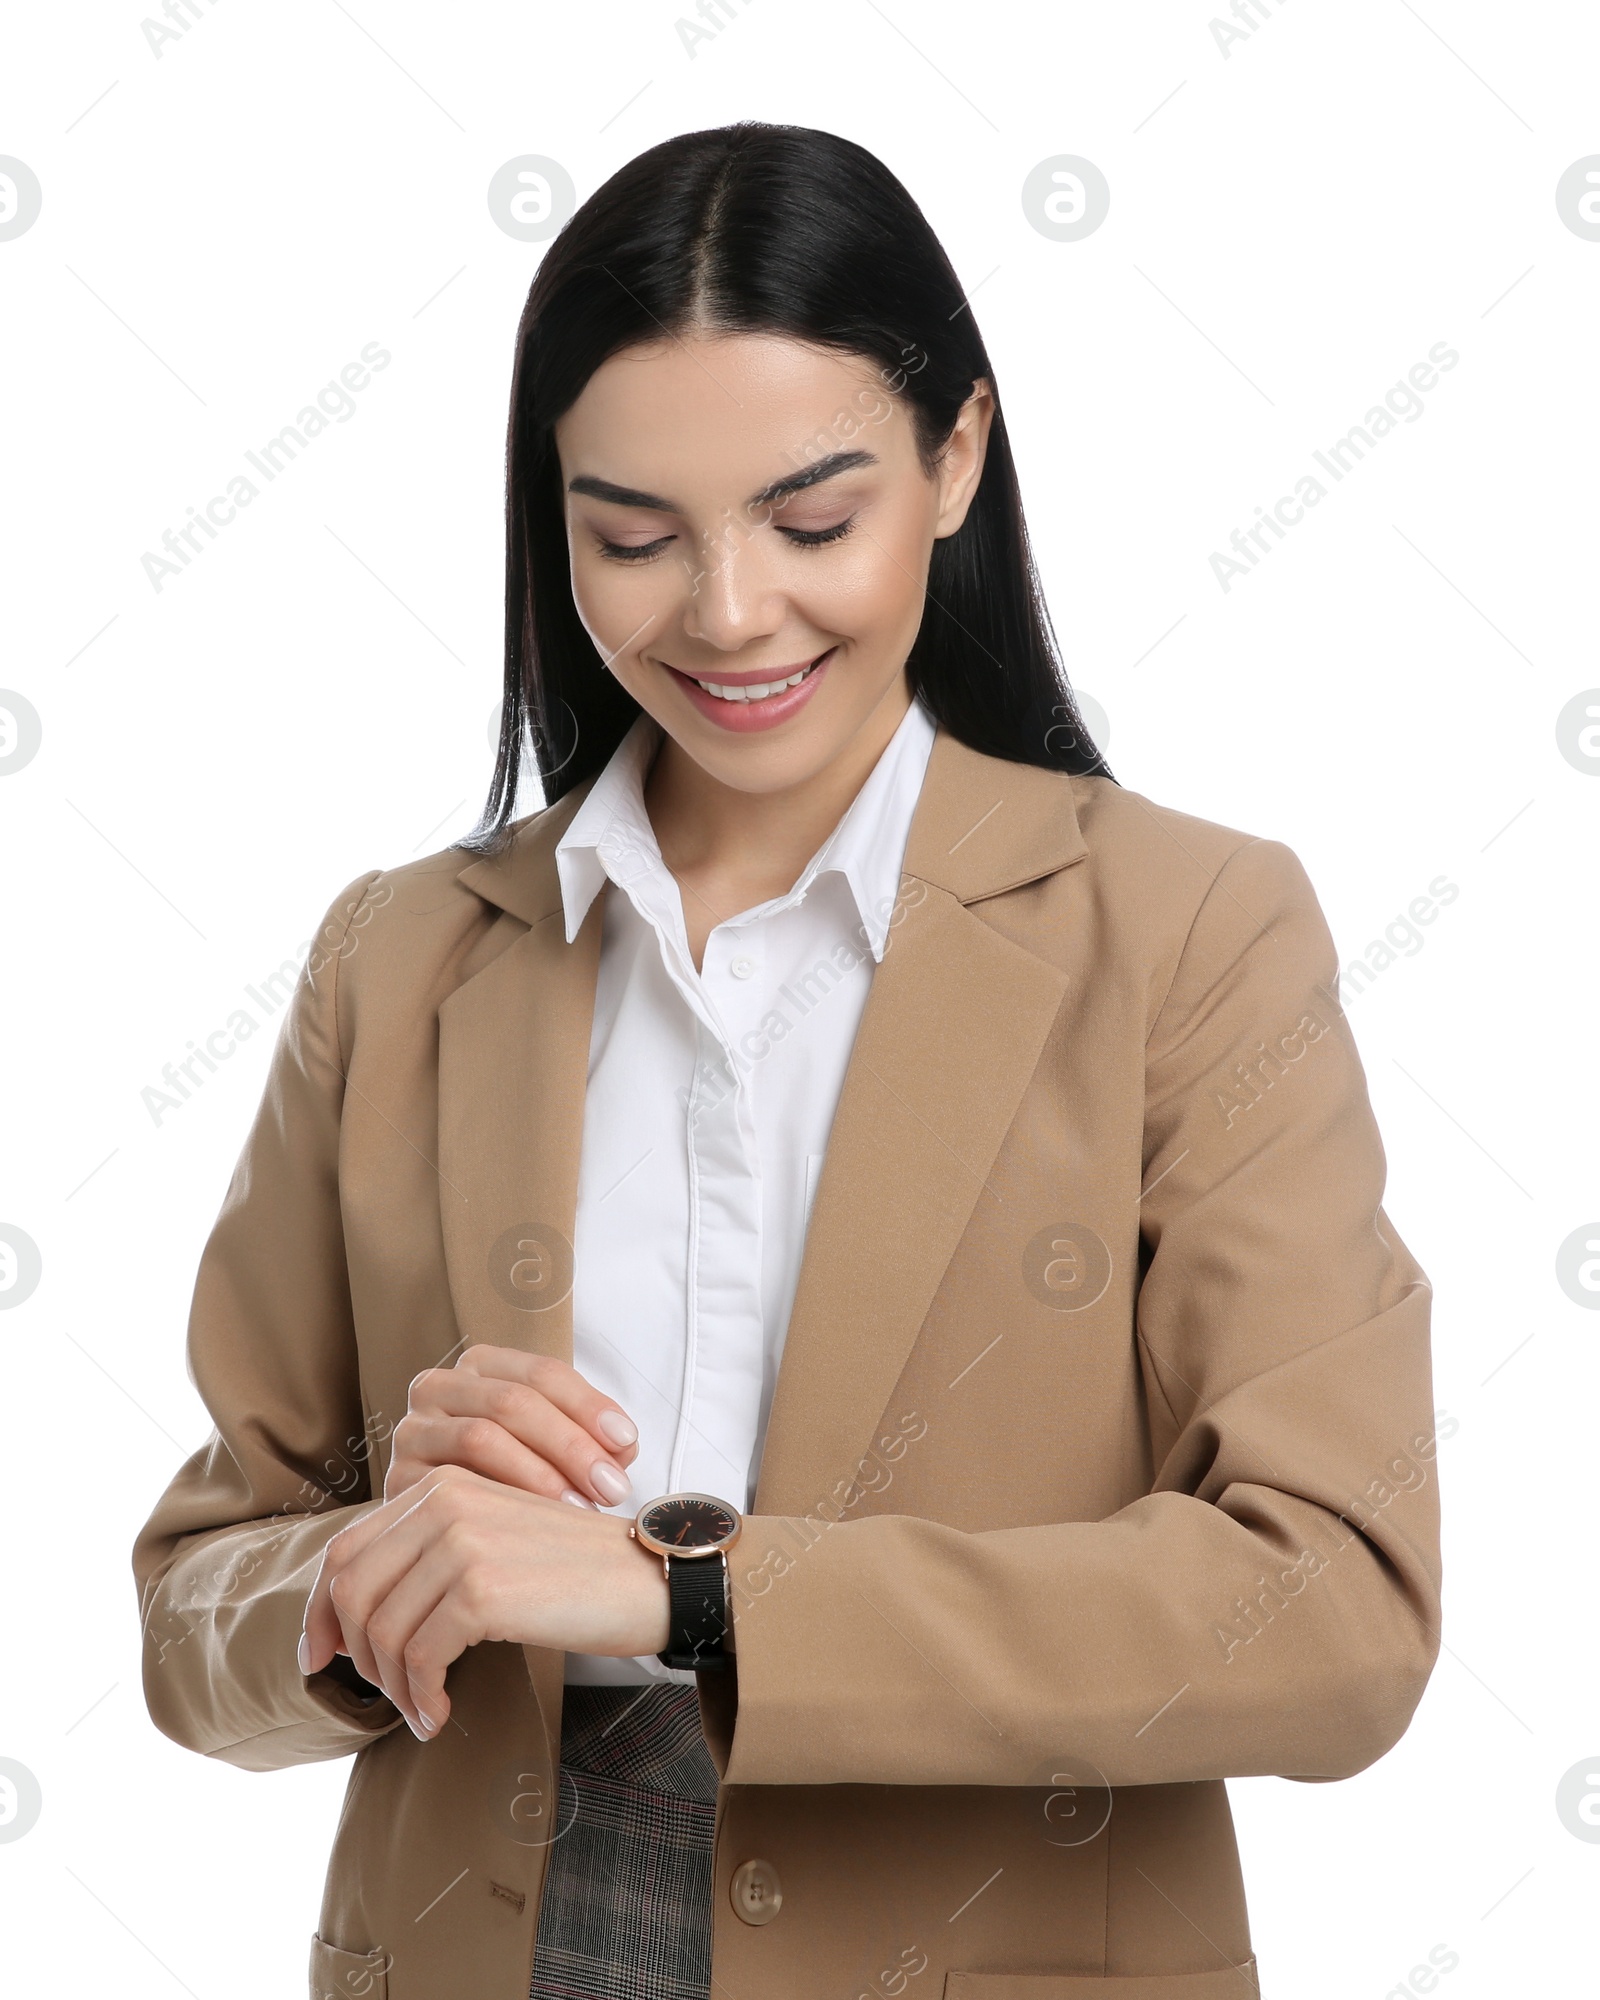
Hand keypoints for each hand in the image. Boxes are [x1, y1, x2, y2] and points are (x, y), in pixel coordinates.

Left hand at [298, 1464, 670, 1737]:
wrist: (648, 1579)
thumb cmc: (574, 1572)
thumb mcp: (492, 1541)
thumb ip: (429, 1557)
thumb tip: (353, 1622)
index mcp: (442, 1485)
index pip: (347, 1548)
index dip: (319, 1609)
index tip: (320, 1659)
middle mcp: (444, 1501)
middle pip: (350, 1590)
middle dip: (356, 1655)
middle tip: (388, 1696)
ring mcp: (460, 1542)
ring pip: (381, 1630)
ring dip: (395, 1688)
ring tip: (425, 1710)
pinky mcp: (480, 1589)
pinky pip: (418, 1658)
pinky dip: (422, 1697)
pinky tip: (442, 1715)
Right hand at [385, 1346, 638, 1510]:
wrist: (448, 1535)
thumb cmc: (515, 1484)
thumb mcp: (555, 1449)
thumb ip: (592, 1440)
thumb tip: (623, 1447)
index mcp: (482, 1367)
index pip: (542, 1373)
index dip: (589, 1405)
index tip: (627, 1442)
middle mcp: (439, 1388)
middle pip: (513, 1401)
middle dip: (570, 1443)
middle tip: (611, 1486)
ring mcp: (412, 1432)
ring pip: (480, 1436)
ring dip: (539, 1474)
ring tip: (580, 1509)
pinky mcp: (396, 1481)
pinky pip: (449, 1485)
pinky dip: (499, 1503)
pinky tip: (533, 1530)